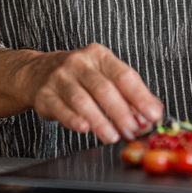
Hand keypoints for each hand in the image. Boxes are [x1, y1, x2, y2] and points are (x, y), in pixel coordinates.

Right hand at [0, 44, 164, 143]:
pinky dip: (73, 119)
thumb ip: (127, 94)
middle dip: (121, 113)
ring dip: (100, 120)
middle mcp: (79, 63)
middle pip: (104, 88)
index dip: (141, 97)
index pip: (124, 75)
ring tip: (112, 136)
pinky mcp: (45, 94)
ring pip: (82, 100)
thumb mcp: (104, 76)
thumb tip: (150, 115)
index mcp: (99, 56)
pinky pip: (60, 108)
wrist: (38, 72)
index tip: (153, 114)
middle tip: (133, 131)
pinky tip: (85, 129)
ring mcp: (60, 78)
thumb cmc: (79, 76)